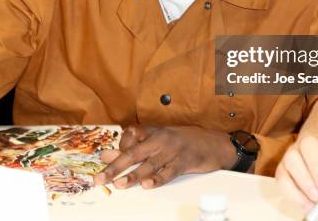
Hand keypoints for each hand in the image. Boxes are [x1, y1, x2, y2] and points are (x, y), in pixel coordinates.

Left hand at [93, 125, 237, 189]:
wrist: (215, 143)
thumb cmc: (185, 142)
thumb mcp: (160, 140)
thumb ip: (134, 147)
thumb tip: (107, 154)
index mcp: (154, 131)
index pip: (130, 136)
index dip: (119, 148)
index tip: (107, 158)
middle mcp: (162, 138)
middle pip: (135, 152)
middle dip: (116, 166)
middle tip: (101, 177)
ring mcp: (174, 150)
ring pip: (150, 163)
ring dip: (134, 174)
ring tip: (120, 184)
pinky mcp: (185, 161)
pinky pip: (169, 171)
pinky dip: (158, 179)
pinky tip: (147, 185)